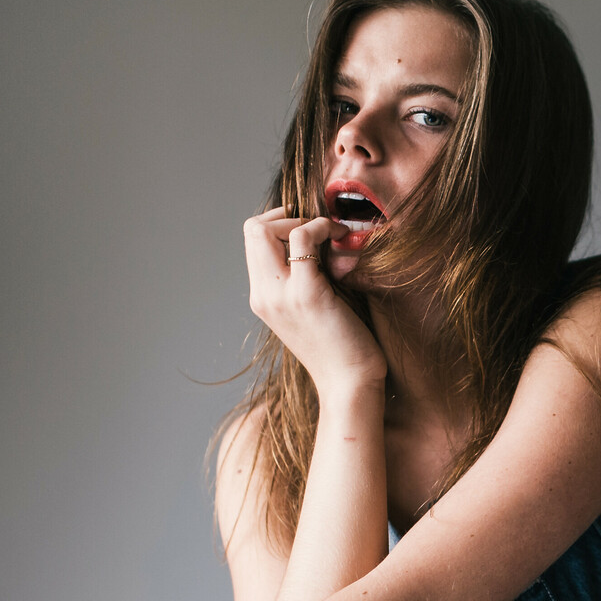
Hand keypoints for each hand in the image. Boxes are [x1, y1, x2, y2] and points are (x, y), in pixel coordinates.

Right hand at [244, 207, 386, 398]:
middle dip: (286, 216)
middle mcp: (263, 295)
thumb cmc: (341, 347)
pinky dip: (321, 226)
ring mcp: (280, 294)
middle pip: (251, 229)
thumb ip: (304, 280)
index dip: (278, 224)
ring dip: (302, 219)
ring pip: (264, 229)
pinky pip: (302, 237)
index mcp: (262, 298)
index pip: (252, 241)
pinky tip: (341, 237)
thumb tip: (318, 244)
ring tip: (333, 233)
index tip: (309, 229)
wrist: (349, 384)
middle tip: (320, 228)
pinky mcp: (307, 293)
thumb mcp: (311, 310)